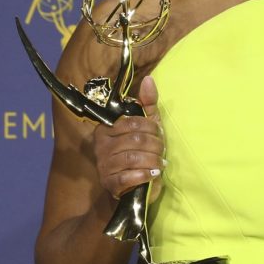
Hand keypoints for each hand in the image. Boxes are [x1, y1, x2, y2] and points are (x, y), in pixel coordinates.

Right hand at [92, 75, 164, 198]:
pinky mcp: (109, 182)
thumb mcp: (148, 125)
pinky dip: (144, 175)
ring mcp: (104, 164)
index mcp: (108, 127)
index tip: (159, 134)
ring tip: (160, 164)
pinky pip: (127, 177)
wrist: (136, 183)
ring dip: (152, 160)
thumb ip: (148, 102)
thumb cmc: (142, 150)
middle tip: (162, 151)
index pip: (133, 122)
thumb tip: (148, 80)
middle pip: (134, 140)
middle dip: (155, 146)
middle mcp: (101, 145)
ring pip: (132, 157)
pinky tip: (153, 175)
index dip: (152, 128)